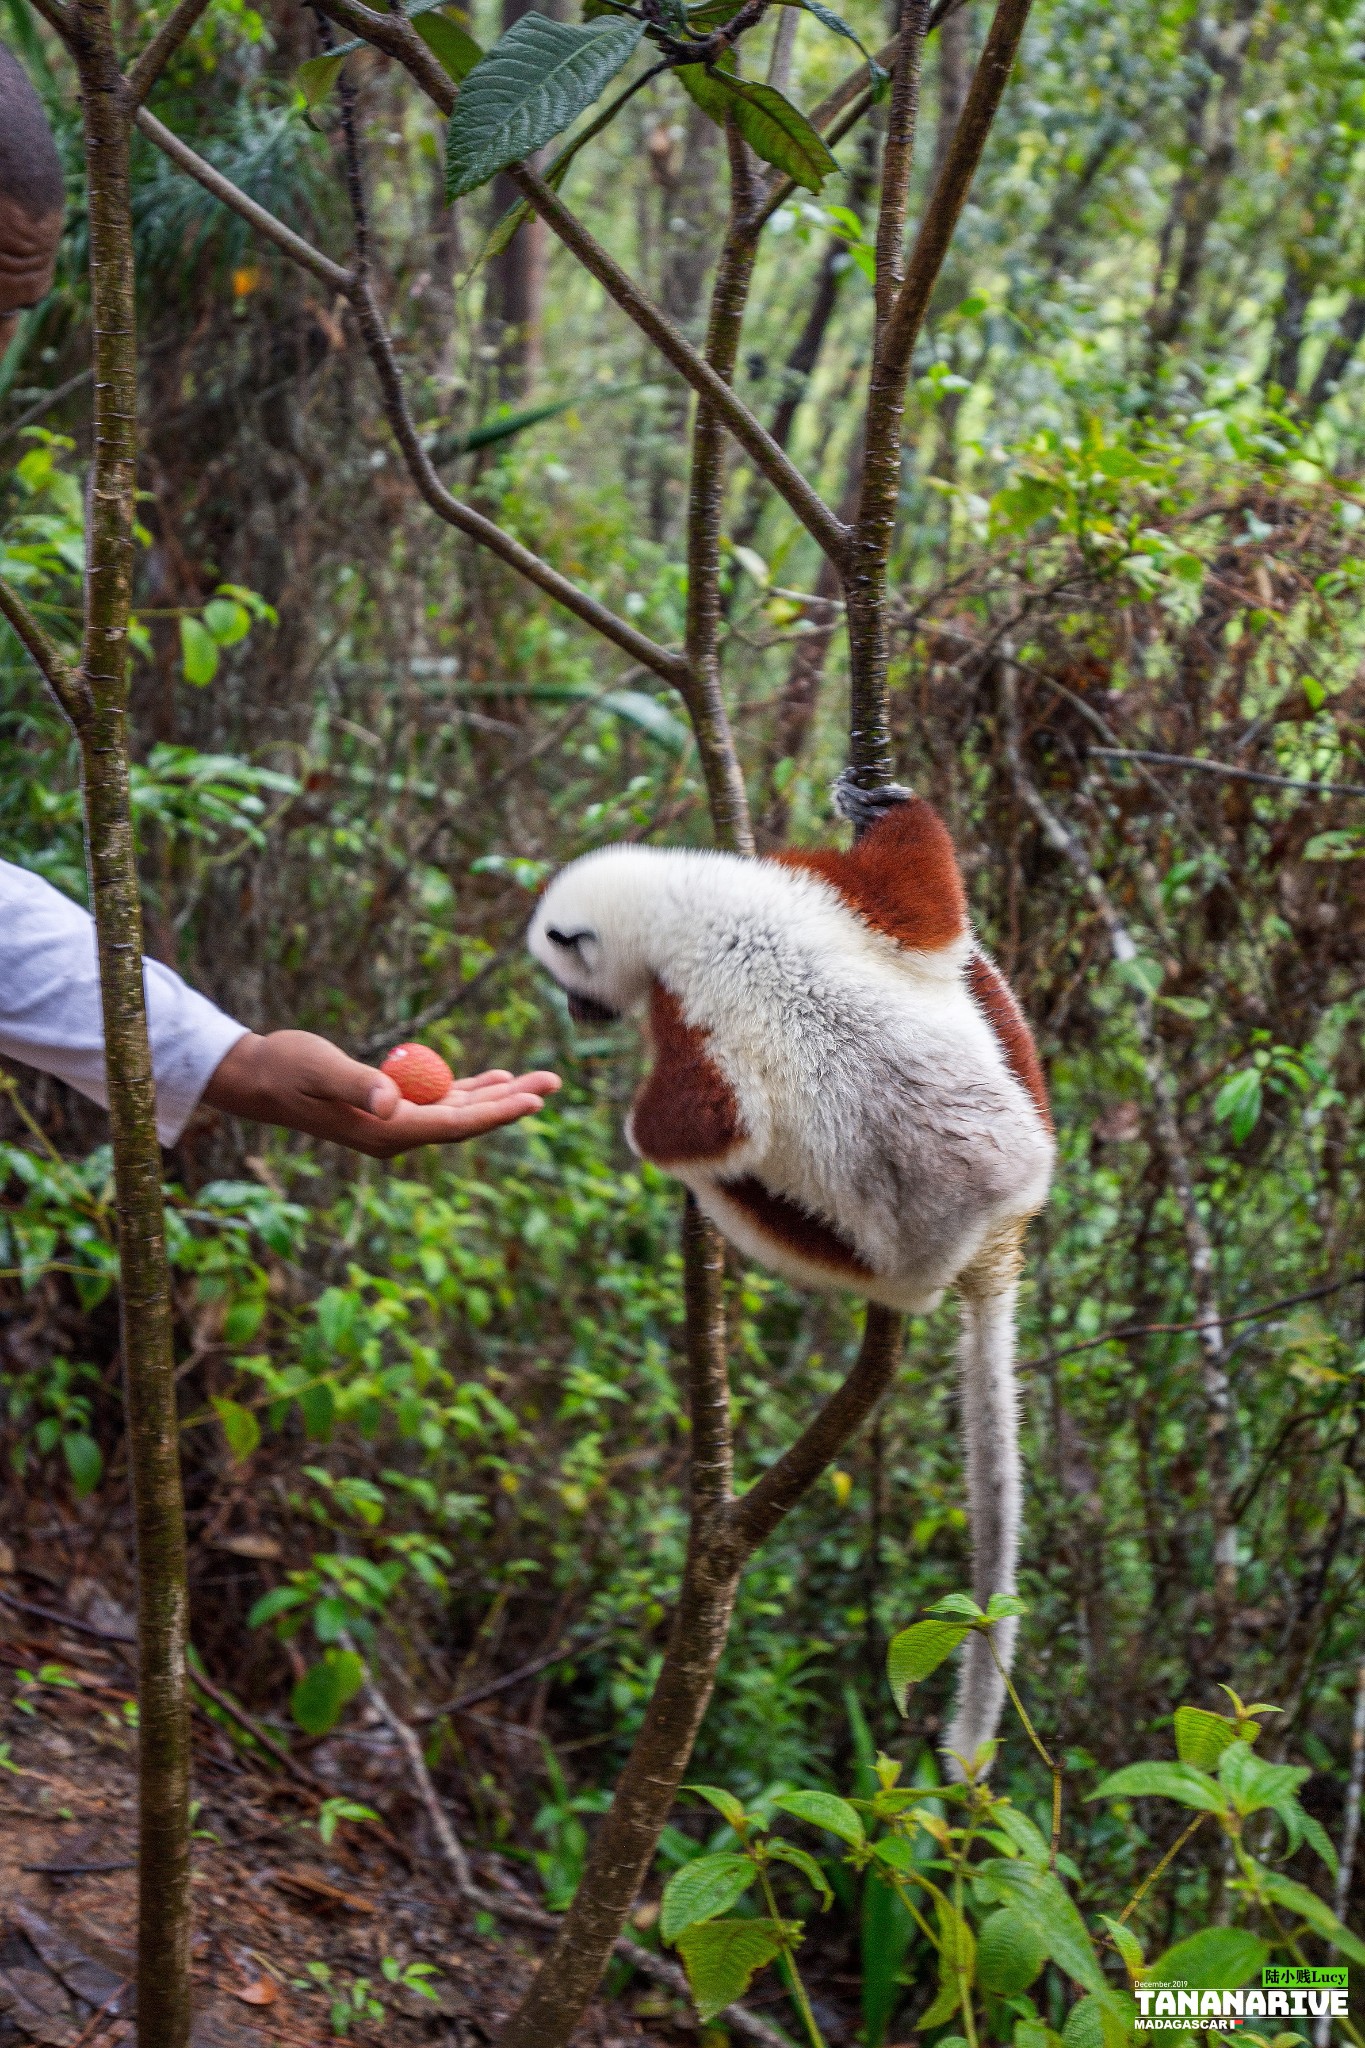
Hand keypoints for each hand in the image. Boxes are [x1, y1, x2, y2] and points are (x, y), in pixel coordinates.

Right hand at [202, 1030, 560, 1157]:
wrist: (258, 1078)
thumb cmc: (286, 1068)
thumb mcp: (321, 1069)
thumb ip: (358, 1084)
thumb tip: (392, 1102)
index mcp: (386, 1131)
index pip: (455, 1124)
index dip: (497, 1112)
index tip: (535, 1101)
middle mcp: (396, 1133)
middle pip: (468, 1120)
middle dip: (513, 1102)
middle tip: (556, 1081)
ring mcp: (395, 1122)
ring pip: (460, 1110)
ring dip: (499, 1095)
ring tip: (541, 1080)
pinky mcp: (392, 1108)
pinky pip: (443, 1102)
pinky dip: (472, 1090)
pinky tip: (498, 1080)